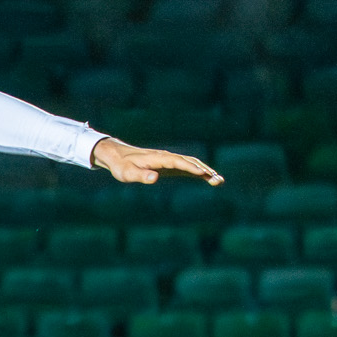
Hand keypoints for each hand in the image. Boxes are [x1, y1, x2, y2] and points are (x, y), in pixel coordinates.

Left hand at [92, 137, 222, 185]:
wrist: (118, 156)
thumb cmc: (122, 166)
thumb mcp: (127, 173)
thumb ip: (140, 176)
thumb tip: (154, 178)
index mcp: (158, 158)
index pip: (178, 162)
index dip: (190, 167)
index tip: (203, 173)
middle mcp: (167, 157)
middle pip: (189, 161)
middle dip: (204, 170)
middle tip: (218, 180)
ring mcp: (169, 160)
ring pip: (191, 163)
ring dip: (205, 171)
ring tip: (218, 181)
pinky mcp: (169, 165)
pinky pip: (187, 167)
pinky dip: (199, 172)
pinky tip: (209, 179)